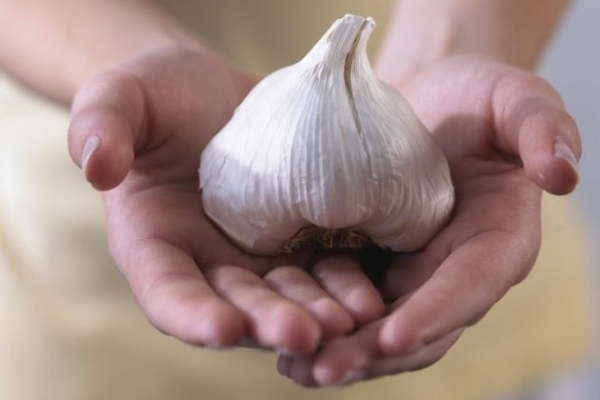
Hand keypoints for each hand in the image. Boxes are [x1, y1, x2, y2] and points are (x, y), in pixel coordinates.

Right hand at [67, 44, 385, 351]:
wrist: (210, 91)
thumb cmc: (157, 94)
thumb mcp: (120, 97)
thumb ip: (102, 126)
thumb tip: (97, 165)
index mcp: (155, 242)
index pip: (166, 290)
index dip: (191, 314)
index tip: (221, 329)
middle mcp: (208, 260)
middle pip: (237, 303)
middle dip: (269, 322)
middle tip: (304, 334)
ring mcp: (257, 252)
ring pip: (286, 294)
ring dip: (316, 313)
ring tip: (350, 321)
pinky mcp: (297, 235)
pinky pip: (321, 266)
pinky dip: (344, 283)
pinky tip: (370, 294)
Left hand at [278, 55, 580, 385]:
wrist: (423, 98)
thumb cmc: (472, 97)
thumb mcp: (512, 99)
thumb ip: (541, 128)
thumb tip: (563, 173)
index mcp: (494, 242)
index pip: (470, 287)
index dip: (436, 314)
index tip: (394, 336)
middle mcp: (450, 270)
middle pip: (418, 326)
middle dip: (374, 353)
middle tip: (325, 370)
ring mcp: (408, 273)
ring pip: (379, 328)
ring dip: (340, 352)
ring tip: (295, 368)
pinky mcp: (370, 264)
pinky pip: (347, 304)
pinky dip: (320, 323)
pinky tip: (280, 338)